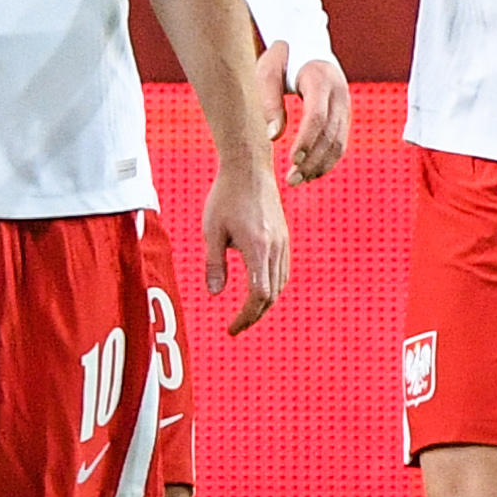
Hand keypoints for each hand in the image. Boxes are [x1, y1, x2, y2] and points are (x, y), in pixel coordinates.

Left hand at [199, 155, 290, 335]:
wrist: (249, 168)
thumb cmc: (226, 195)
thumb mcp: (212, 230)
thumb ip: (214, 263)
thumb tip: (215, 294)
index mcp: (258, 247)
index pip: (258, 294)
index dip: (246, 316)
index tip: (232, 328)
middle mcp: (276, 247)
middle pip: (271, 294)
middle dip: (254, 315)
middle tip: (236, 327)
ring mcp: (283, 242)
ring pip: (280, 284)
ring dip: (264, 303)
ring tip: (246, 314)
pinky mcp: (284, 237)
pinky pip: (283, 270)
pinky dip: (272, 287)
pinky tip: (260, 291)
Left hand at [267, 46, 351, 182]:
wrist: (304, 43)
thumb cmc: (280, 58)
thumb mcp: (267, 72)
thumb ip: (269, 101)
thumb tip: (273, 136)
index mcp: (320, 79)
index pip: (317, 117)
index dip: (306, 141)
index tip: (291, 159)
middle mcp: (339, 93)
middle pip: (330, 134)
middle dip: (312, 160)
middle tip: (291, 180)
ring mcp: (345, 105)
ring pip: (339, 142)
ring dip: (320, 165)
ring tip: (298, 180)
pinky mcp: (344, 115)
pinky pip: (340, 142)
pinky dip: (327, 160)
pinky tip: (310, 173)